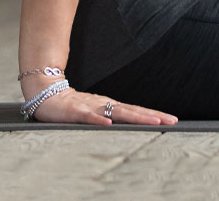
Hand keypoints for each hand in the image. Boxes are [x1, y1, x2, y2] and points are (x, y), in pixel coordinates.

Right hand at [30, 85, 177, 124]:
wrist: (46, 93)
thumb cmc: (73, 105)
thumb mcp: (95, 112)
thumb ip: (110, 116)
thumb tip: (129, 122)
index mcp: (110, 105)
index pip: (136, 111)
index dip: (154, 115)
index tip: (172, 120)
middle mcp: (105, 104)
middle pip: (133, 111)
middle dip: (153, 117)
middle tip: (171, 121)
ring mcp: (91, 107)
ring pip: (117, 112)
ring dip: (136, 117)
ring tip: (153, 122)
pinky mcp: (75, 111)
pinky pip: (88, 117)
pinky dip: (98, 120)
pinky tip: (108, 124)